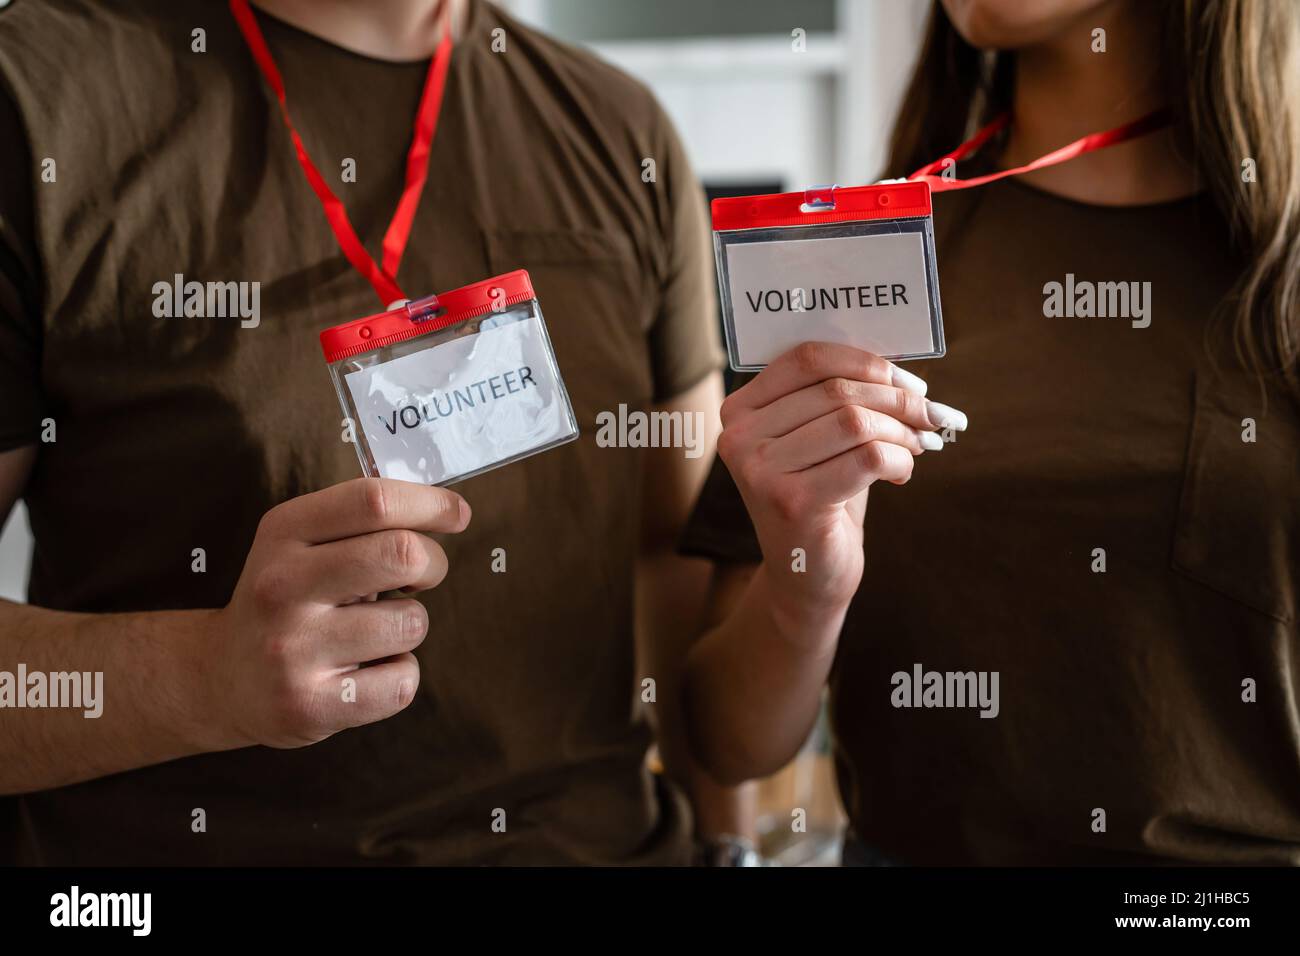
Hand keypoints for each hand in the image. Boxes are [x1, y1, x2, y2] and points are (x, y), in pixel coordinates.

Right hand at [201, 477, 470, 748]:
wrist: (220, 677)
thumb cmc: (289, 598)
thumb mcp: (301, 542)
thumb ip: (362, 521)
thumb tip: (447, 511)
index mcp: (282, 533)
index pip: (372, 501)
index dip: (430, 503)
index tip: (456, 514)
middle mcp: (281, 586)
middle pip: (402, 554)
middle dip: (433, 563)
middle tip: (420, 578)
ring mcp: (292, 649)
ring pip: (411, 622)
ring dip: (410, 625)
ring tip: (373, 632)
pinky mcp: (310, 706)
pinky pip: (402, 681)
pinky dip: (399, 676)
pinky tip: (365, 673)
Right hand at [716, 342, 966, 621]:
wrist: (806, 576)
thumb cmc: (821, 496)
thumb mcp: (820, 439)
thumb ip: (840, 398)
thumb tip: (901, 368)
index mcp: (740, 410)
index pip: (806, 358)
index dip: (866, 361)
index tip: (909, 382)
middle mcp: (740, 438)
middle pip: (836, 390)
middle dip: (897, 399)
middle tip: (931, 415)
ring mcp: (761, 472)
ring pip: (855, 422)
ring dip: (902, 431)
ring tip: (918, 445)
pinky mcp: (793, 503)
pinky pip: (868, 458)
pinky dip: (899, 460)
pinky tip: (900, 473)